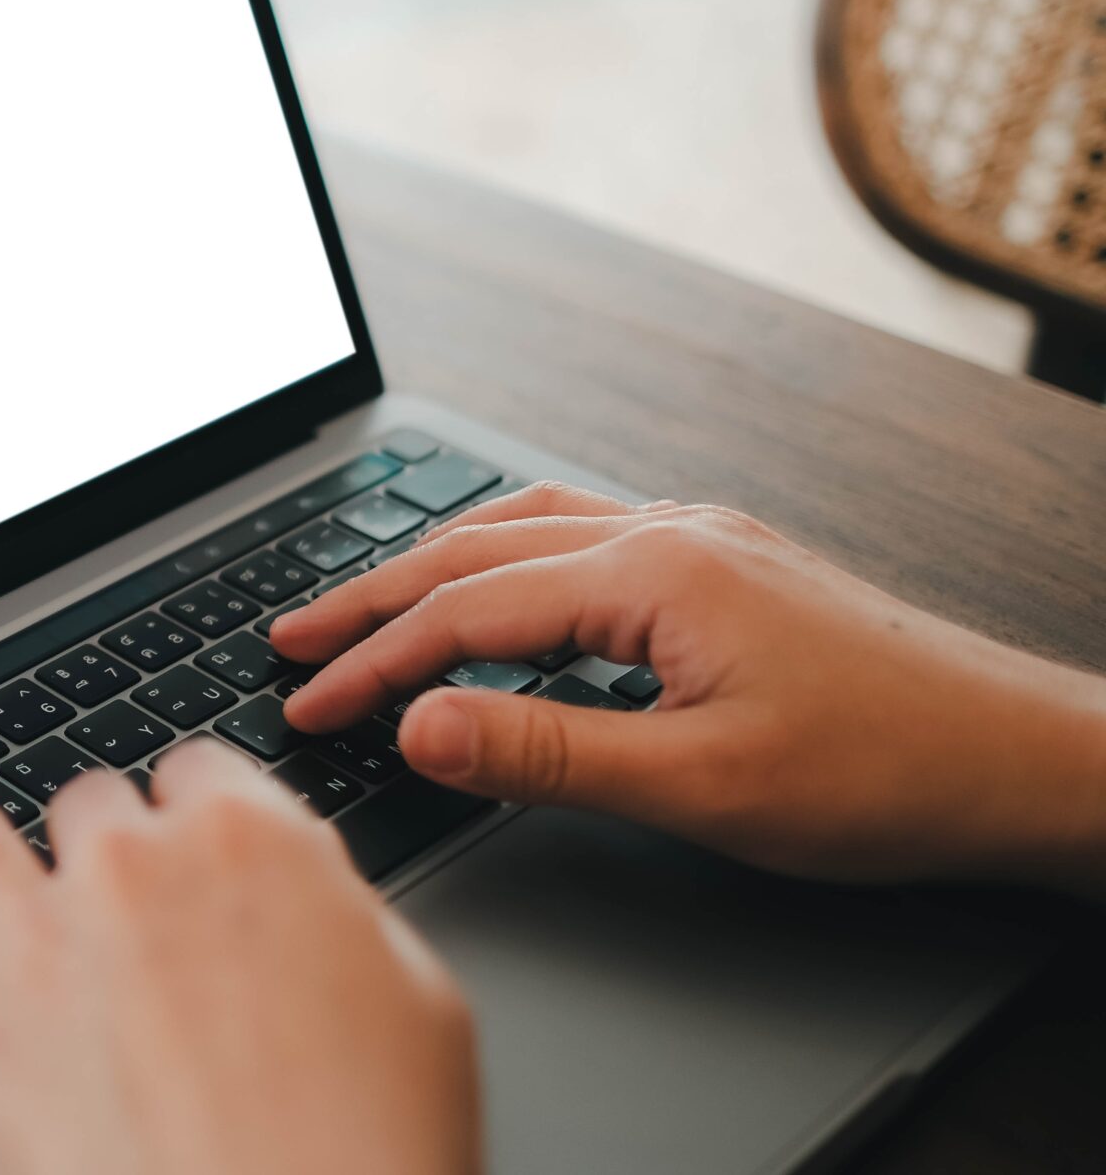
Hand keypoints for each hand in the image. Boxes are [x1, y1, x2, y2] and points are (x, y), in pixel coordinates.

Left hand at [0, 738, 479, 1174]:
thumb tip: (306, 893)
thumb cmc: (375, 1153)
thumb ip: (342, 914)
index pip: (195, 770)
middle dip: (100, 857)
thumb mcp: (423, 1006)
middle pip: (84, 805)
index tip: (192, 857)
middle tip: (120, 923)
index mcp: (250, 844)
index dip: (196, 822)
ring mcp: (37, 951)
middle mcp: (130, 871)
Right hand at [273, 484, 1105, 892]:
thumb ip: (547, 752)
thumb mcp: (702, 785)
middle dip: (371, 596)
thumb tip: (420, 727)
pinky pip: (580, 532)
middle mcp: (668, 531)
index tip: (305, 707)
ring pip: (525, 526)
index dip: (371, 662)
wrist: (1024, 756)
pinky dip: (504, 556)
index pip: (465, 610)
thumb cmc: (887, 774)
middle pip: (476, 547)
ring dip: (432, 566)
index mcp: (652, 572)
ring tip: (362, 604)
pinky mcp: (727, 560)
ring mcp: (702, 537)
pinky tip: (498, 586)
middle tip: (289, 641)